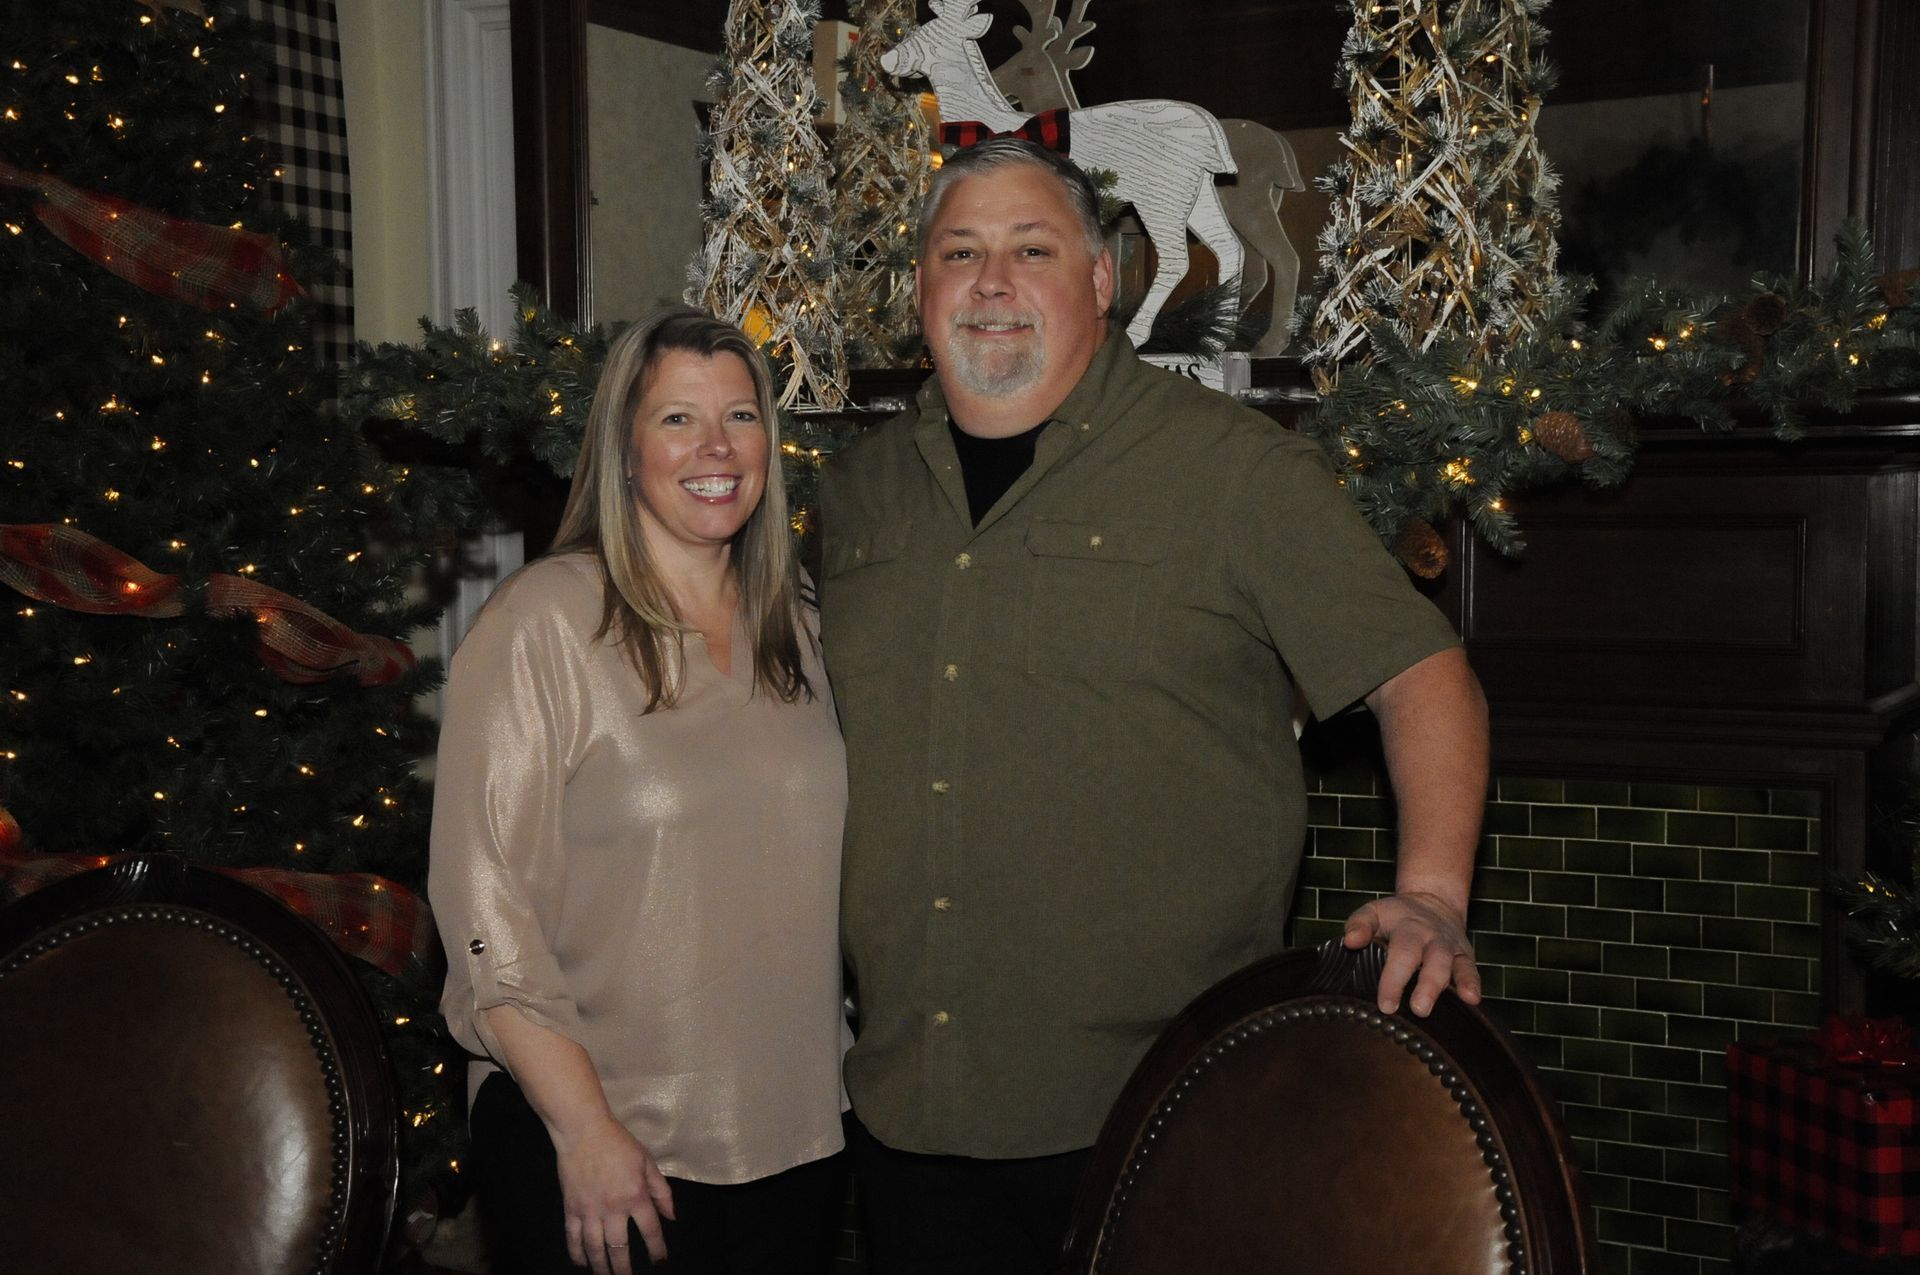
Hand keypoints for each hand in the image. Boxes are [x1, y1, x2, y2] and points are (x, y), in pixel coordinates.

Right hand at [552, 1113, 675, 1273]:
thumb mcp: (647, 1162)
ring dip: (602, 1267)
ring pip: (595, 1248)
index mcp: (635, 1195)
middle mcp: (613, 1208)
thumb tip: (672, 1216)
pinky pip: (573, 1237)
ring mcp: (590, 1210)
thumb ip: (661, 1190)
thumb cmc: (618, 1143)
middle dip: (625, 1268)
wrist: (583, 1131)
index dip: (657, 1248)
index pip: (650, 1229)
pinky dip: (576, 1253)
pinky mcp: (571, 1208)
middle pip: (620, 1247)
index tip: (660, 1261)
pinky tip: (582, 1264)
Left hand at [1342, 891, 1480, 1016]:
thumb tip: (1350, 941)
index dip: (1394, 979)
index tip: (1386, 1005)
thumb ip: (1359, 924)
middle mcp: (1431, 936)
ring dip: (1448, 987)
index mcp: (1408, 928)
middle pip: (1431, 960)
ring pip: (1451, 965)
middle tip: (1418, 1010)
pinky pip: (1470, 969)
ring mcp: (1449, 946)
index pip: (1401, 953)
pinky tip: (1472, 999)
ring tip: (1438, 1008)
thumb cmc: (1396, 915)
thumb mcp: (1374, 911)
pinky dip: (1472, 983)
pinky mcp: (1465, 955)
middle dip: (1426, 986)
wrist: (1433, 900)